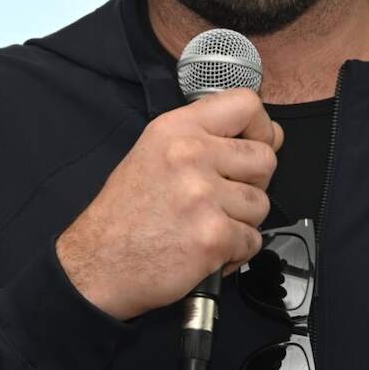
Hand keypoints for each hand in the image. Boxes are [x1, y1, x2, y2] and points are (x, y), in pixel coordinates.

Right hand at [57, 89, 283, 322]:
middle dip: (252, 184)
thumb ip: (207, 139)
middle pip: (264, 159)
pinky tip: (205, 250)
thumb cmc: (125, 214)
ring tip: (205, 225)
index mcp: (176, 130)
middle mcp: (190, 156)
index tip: (255, 145)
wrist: (98, 264)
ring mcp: (202, 196)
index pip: (247, 105)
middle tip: (221, 199)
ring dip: (241, 222)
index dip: (261, 128)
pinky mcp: (212, 236)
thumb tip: (270, 138)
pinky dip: (235, 252)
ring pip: (261, 204)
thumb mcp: (154, 153)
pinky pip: (253, 241)